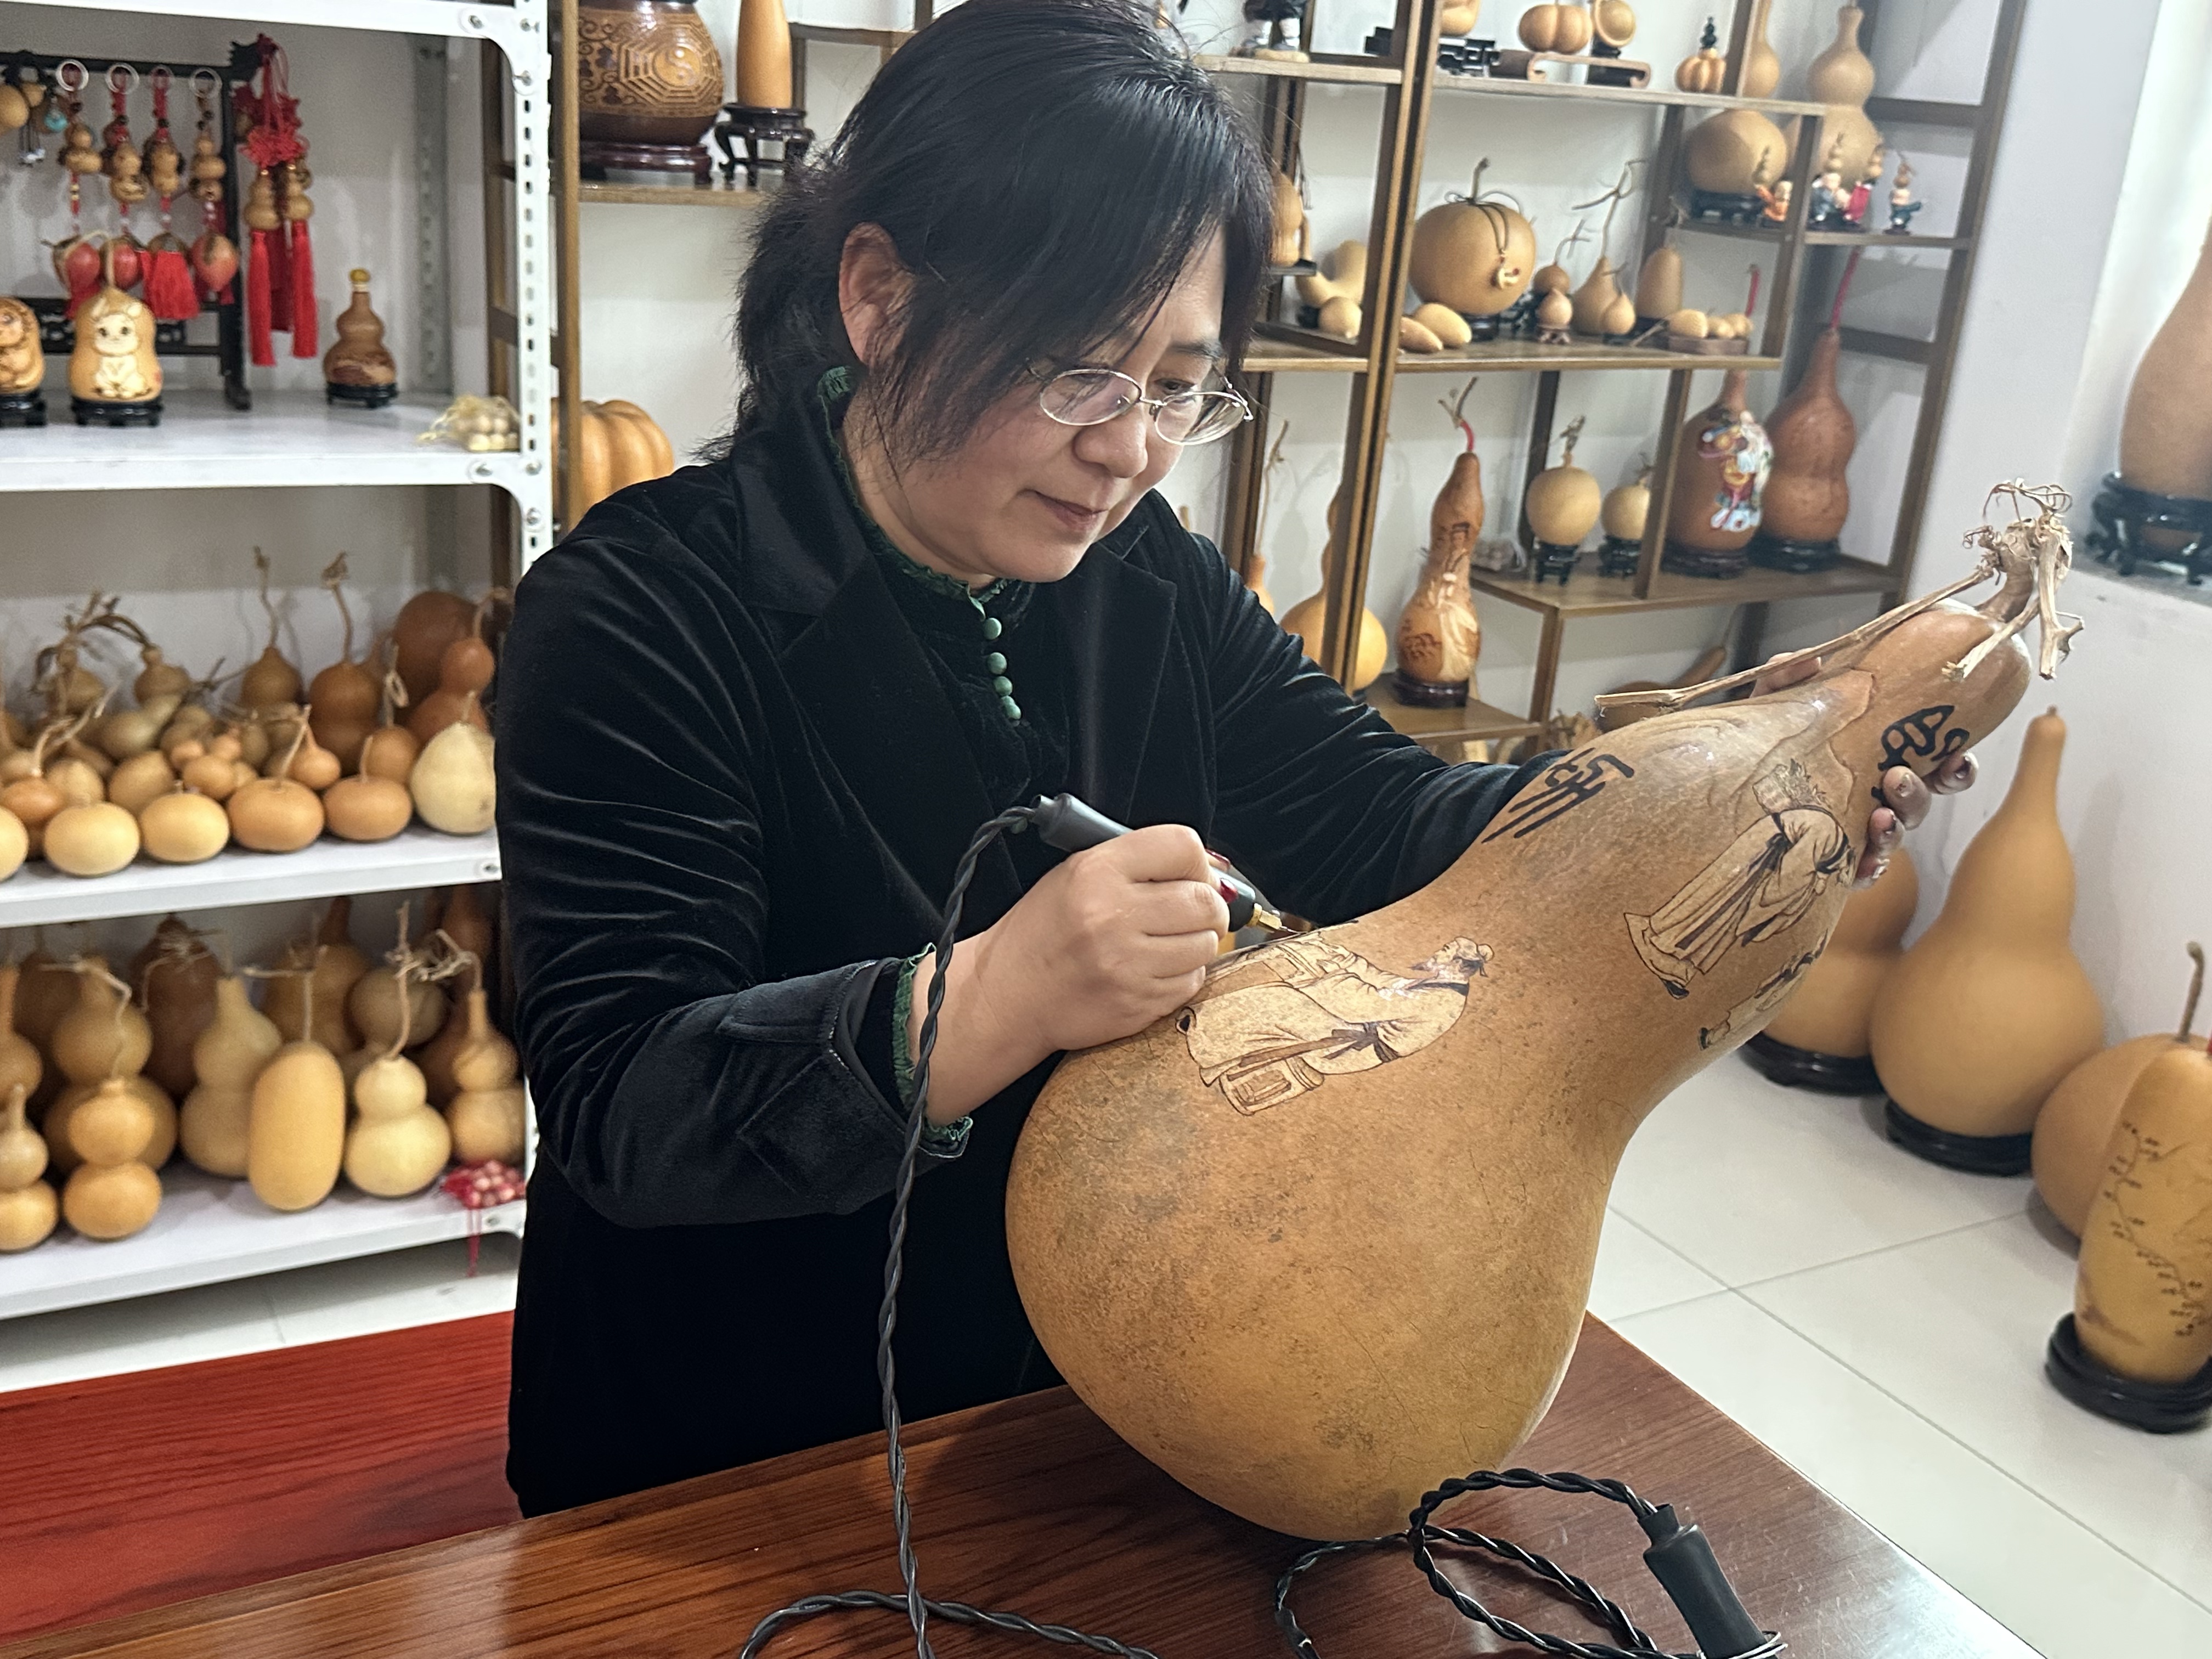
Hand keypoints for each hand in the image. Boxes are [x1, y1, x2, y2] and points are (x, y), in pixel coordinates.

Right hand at [908, 824, 1228, 1120]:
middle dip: (1209, 906)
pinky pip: (1191, 981)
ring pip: (1206, 944)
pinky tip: (1153, 968)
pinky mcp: (1137, 1002)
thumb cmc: (1044, 931)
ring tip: (1168, 942)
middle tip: (1194, 911)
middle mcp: (1112, 915)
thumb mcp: (1076, 875)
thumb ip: (1138, 863)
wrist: (1008, 992)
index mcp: (1096, 871)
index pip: (1182, 846)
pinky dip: (1182, 974)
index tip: (1193, 875)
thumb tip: (1211, 870)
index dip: (1197, 862)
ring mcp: (1126, 963)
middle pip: (1205, 900)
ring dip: (1197, 942)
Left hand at [1752, 652, 1977, 886]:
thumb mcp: (1772, 705)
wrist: (1722, 780)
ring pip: (1894, 835)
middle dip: (1920, 792)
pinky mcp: (1832, 860)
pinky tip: (1862, 864)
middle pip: (1918, 802)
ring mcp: (1856, 830)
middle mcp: (1875, 797)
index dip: (1954, 766)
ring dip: (1895, 827)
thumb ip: (1786, 679)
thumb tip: (1808, 660)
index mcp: (1878, 759)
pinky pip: (1859, 872)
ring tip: (1880, 815)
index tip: (1957, 755)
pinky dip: (1866, 867)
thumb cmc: (1764, 743)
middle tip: (1899, 777)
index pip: (1933, 764)